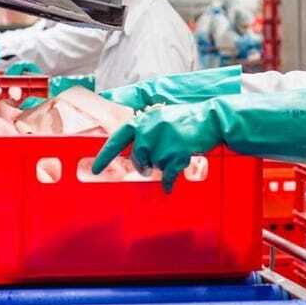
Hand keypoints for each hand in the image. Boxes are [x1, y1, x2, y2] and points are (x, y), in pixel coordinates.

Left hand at [92, 103, 221, 191]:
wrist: (210, 118)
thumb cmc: (185, 119)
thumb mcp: (159, 117)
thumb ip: (144, 131)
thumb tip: (132, 152)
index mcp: (142, 120)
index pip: (117, 139)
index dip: (105, 156)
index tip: (95, 169)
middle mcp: (149, 130)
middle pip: (138, 158)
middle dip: (145, 164)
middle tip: (154, 163)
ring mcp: (163, 142)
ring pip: (155, 166)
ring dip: (163, 165)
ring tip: (175, 152)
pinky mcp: (177, 153)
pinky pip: (168, 175)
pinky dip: (169, 182)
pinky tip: (169, 187)